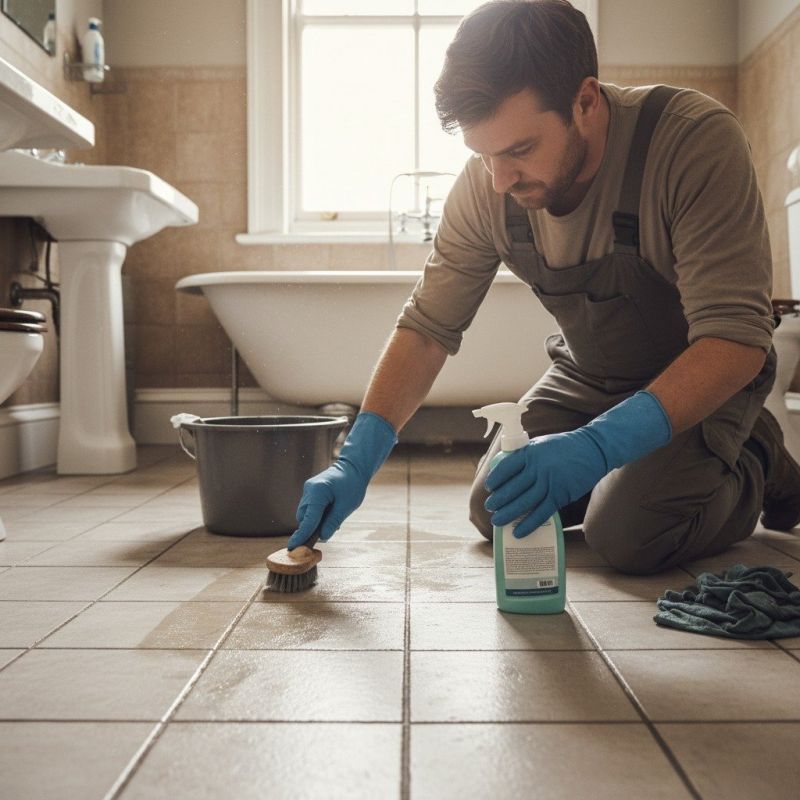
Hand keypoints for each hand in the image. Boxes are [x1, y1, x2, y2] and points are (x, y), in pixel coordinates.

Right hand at [288, 460, 368, 546]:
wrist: (353, 467)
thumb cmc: (353, 485)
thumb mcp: (346, 507)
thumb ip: (332, 522)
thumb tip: (322, 537)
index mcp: (317, 492)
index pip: (308, 519)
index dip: (302, 535)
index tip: (293, 548)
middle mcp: (309, 490)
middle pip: (304, 517)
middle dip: (311, 528)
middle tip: (326, 534)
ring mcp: (308, 489)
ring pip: (306, 513)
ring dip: (315, 521)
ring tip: (333, 519)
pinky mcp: (311, 490)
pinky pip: (310, 507)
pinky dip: (317, 514)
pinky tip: (330, 513)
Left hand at [484, 391, 672, 538]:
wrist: (593, 450)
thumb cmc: (564, 446)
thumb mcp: (541, 444)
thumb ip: (525, 455)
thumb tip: (505, 469)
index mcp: (530, 453)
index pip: (506, 468)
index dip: (495, 479)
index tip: (489, 487)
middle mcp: (538, 468)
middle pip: (512, 488)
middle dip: (498, 500)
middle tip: (489, 507)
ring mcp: (549, 483)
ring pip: (524, 503)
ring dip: (508, 514)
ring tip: (497, 521)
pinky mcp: (560, 496)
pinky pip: (541, 513)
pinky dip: (528, 524)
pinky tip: (518, 532)